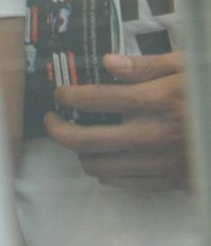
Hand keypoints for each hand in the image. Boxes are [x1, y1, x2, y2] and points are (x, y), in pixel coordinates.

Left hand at [45, 51, 186, 190]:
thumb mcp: (193, 65)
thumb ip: (149, 65)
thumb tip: (109, 63)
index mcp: (158, 101)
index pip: (93, 99)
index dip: (67, 95)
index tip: (60, 92)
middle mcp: (152, 135)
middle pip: (82, 141)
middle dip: (57, 130)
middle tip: (53, 119)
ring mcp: (159, 162)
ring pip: (97, 166)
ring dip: (81, 152)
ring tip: (80, 137)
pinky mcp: (169, 181)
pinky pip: (121, 182)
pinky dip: (106, 169)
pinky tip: (109, 155)